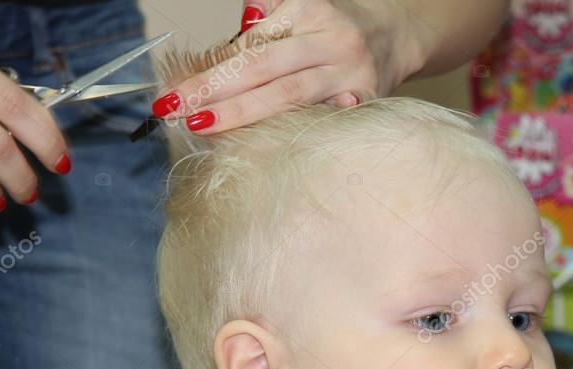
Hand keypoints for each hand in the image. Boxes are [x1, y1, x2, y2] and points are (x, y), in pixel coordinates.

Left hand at [151, 0, 423, 133]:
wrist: (396, 36)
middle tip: (177, 109)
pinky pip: (323, 120)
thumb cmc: (332, 29)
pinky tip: (266, 150)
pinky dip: (295, 132)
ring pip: (291, 94)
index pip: (252, 44)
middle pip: (264, 65)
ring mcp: (350, 73)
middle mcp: (331, 39)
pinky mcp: (365, 102)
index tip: (176, 93)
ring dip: (244, 112)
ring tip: (204, 125)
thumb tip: (223, 54)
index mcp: (309, 10)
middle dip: (216, 88)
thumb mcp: (299, 11)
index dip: (212, 68)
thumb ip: (262, 24)